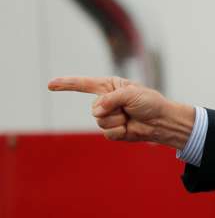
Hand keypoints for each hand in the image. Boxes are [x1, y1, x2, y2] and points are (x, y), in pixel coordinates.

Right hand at [48, 76, 194, 148]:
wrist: (161, 121)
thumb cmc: (150, 102)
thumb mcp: (131, 94)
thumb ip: (111, 99)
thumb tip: (97, 111)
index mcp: (110, 87)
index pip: (84, 85)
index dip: (66, 84)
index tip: (50, 85)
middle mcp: (106, 101)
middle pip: (94, 108)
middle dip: (112, 109)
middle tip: (128, 108)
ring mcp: (108, 117)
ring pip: (100, 121)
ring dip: (117, 120)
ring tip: (130, 117)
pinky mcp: (112, 131)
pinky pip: (107, 133)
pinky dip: (119, 131)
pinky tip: (129, 127)